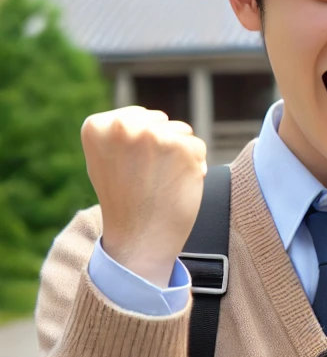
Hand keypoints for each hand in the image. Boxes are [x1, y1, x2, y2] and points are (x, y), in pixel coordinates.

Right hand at [81, 107, 206, 286]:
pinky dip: (195, 166)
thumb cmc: (125, 202)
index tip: (131, 168)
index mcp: (98, 126)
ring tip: (161, 182)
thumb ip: (121, 133)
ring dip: (180, 155)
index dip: (141, 145)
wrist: (140, 239)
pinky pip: (198, 148)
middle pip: (161, 122)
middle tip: (147, 179)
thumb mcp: (107, 160)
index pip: (138, 116)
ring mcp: (154, 136)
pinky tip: (177, 186)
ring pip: (182, 133)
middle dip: (162, 146)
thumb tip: (153, 117)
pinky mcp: (182, 149)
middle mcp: (123, 126)